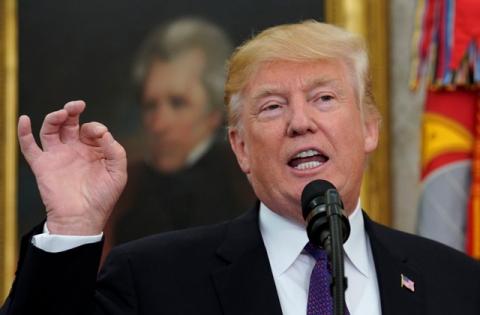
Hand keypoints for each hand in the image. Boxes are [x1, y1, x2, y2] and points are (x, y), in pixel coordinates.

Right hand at [18, 101, 126, 234]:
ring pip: (51, 129)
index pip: (92, 129)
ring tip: (62, 113)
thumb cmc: (102, 198)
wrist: (82, 219)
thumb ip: (115, 151)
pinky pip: (29, 146)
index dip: (95, 128)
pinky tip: (25, 119)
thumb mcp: (117, 173)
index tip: (100, 136)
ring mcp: (57, 156)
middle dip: (72, 110)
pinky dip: (23, 132)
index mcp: (93, 150)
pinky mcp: (42, 165)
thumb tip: (103, 132)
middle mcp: (74, 149)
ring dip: (54, 117)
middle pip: (70, 122)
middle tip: (77, 105)